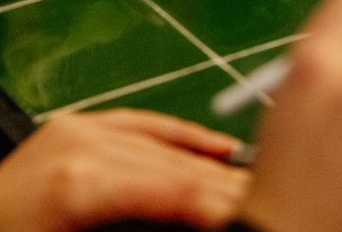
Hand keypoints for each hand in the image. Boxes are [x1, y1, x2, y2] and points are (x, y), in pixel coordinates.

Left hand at [0, 108, 246, 231]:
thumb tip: (187, 218)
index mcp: (81, 184)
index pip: (172, 189)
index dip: (218, 204)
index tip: (257, 214)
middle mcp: (84, 143)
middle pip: (175, 165)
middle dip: (225, 187)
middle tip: (269, 201)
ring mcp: (78, 128)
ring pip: (163, 144)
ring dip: (211, 166)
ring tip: (253, 183)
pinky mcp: (73, 126)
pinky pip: (140, 124)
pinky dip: (180, 135)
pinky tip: (214, 147)